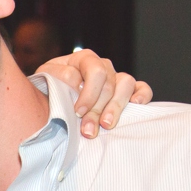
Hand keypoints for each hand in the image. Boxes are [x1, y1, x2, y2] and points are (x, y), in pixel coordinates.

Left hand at [35, 49, 152, 138]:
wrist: (52, 100)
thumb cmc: (50, 88)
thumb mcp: (47, 78)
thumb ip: (59, 77)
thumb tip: (76, 81)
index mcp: (84, 59)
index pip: (96, 71)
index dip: (89, 93)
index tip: (78, 112)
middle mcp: (103, 66)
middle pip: (109, 84)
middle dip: (98, 110)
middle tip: (88, 131)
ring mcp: (117, 78)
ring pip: (127, 84)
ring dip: (116, 107)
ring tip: (107, 125)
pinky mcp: (127, 92)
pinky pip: (142, 89)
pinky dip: (142, 96)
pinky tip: (135, 107)